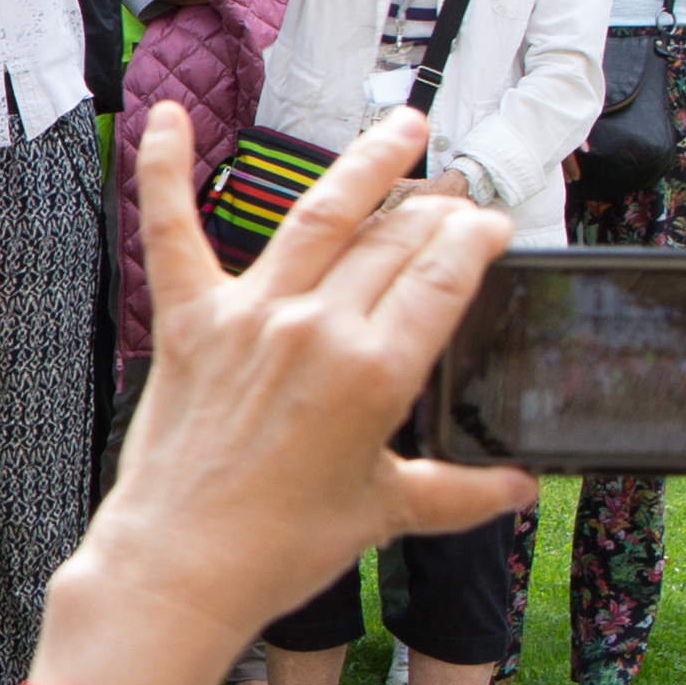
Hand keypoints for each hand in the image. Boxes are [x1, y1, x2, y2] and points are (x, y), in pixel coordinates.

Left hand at [67, 105, 528, 636]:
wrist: (181, 568)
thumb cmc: (281, 547)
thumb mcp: (386, 513)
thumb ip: (459, 491)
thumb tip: (519, 488)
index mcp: (376, 370)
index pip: (445, 272)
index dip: (475, 237)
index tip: (489, 224)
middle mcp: (315, 328)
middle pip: (392, 240)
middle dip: (433, 208)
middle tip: (453, 191)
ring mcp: (249, 318)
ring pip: (317, 216)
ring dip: (364, 166)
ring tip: (400, 129)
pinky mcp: (187, 322)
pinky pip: (171, 230)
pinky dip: (165, 170)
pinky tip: (167, 116)